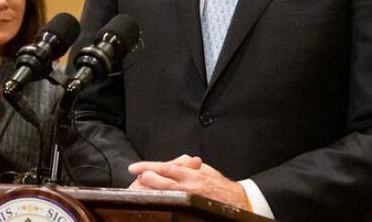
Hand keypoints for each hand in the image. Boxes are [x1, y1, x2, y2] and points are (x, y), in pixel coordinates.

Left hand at [127, 154, 248, 209]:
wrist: (238, 202)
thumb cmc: (221, 186)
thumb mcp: (206, 170)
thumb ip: (189, 165)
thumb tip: (178, 161)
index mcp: (191, 174)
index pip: (164, 168)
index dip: (147, 167)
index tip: (133, 167)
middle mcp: (187, 188)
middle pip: (157, 183)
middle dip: (144, 180)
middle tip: (136, 179)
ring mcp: (187, 201)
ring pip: (160, 195)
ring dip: (149, 191)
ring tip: (142, 190)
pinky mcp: (189, 210)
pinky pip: (170, 204)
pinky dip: (160, 201)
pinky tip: (155, 201)